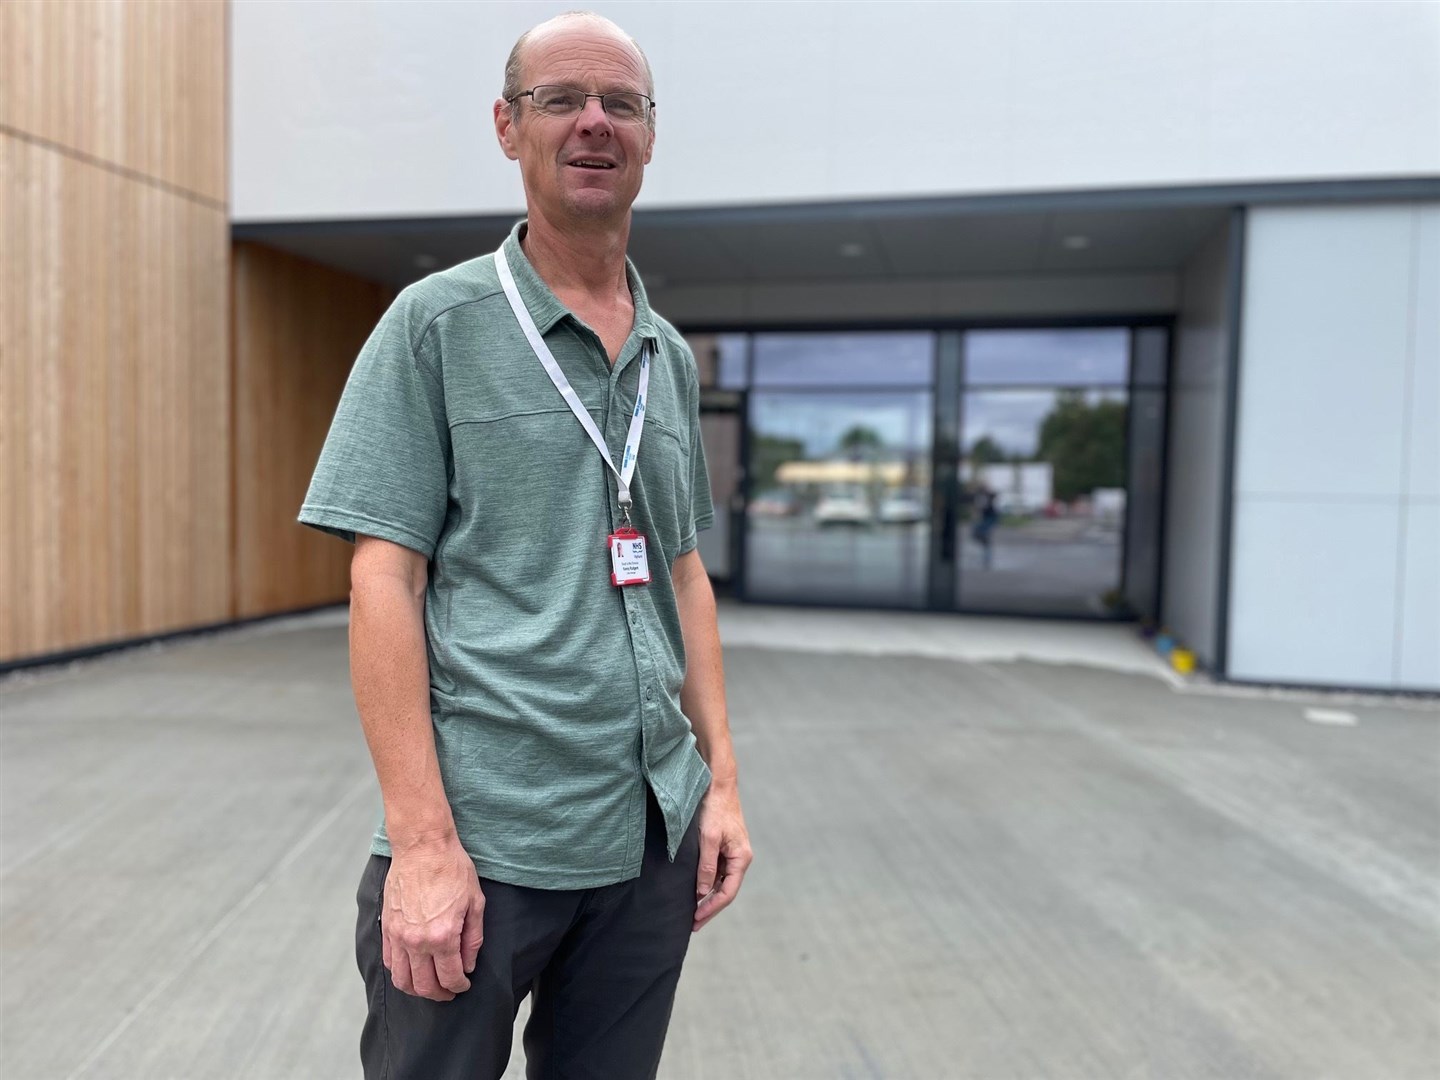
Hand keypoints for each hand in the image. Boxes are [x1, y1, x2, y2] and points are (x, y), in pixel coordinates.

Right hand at [381, 839, 485, 1000]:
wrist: (423, 846)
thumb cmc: (452, 869)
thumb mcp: (475, 902)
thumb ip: (472, 939)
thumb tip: (467, 965)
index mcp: (443, 936)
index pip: (450, 978)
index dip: (459, 987)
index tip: (464, 985)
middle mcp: (417, 941)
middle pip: (424, 986)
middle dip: (439, 994)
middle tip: (449, 991)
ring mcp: (398, 936)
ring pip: (402, 980)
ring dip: (417, 989)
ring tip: (430, 985)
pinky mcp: (387, 928)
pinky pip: (389, 962)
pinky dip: (400, 973)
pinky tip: (413, 969)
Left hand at [693, 780, 751, 931]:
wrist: (719, 785)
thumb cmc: (715, 809)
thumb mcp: (708, 838)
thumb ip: (706, 866)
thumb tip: (701, 892)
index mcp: (741, 858)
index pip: (728, 893)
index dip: (711, 908)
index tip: (696, 920)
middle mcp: (740, 858)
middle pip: (725, 891)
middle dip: (710, 907)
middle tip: (693, 924)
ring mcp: (733, 853)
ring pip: (720, 882)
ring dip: (707, 896)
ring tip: (691, 910)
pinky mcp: (725, 847)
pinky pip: (717, 871)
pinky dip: (706, 882)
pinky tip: (694, 889)